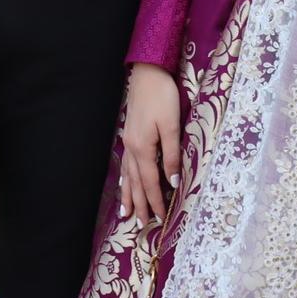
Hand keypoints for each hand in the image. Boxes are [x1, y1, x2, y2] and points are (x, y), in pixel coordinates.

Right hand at [119, 62, 181, 226]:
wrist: (147, 73)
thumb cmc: (163, 97)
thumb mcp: (172, 126)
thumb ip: (171, 155)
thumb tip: (173, 183)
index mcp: (143, 148)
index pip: (151, 182)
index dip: (156, 200)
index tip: (160, 218)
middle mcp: (132, 149)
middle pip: (137, 183)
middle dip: (140, 204)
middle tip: (141, 224)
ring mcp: (128, 142)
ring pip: (128, 175)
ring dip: (129, 195)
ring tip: (126, 213)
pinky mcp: (130, 134)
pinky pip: (126, 164)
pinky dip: (125, 178)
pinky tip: (124, 183)